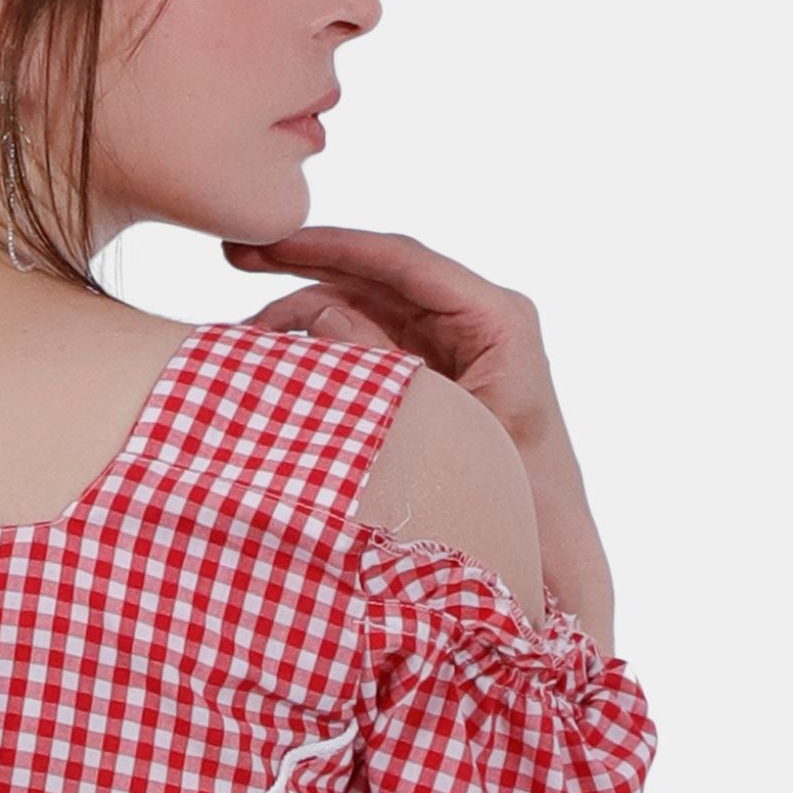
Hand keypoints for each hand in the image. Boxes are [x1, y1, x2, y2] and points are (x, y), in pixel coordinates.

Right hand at [221, 224, 565, 464]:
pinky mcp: (438, 373)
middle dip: (311, 266)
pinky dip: (330, 345)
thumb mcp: (437, 426)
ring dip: (312, 313)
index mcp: (497, 320)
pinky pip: (375, 343)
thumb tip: (315, 312)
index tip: (274, 241)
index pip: (404, 262)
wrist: (549, 551)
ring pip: (370, 308)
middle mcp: (477, 321)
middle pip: (381, 277)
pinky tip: (284, 357)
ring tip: (250, 335)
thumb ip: (377, 368)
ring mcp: (457, 346)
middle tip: (242, 257)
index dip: (333, 246)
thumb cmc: (513, 495)